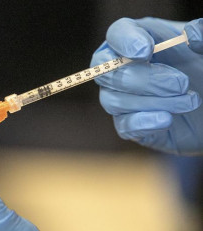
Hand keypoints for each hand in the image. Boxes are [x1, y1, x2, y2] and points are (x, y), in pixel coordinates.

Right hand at [91, 18, 202, 153]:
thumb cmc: (202, 69)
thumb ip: (200, 34)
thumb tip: (191, 35)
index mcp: (139, 39)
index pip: (117, 34)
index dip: (125, 41)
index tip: (145, 51)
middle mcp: (122, 68)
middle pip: (107, 72)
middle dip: (144, 79)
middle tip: (181, 84)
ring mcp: (122, 98)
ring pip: (113, 101)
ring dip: (153, 102)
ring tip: (189, 102)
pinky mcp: (130, 125)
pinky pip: (123, 126)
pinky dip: (144, 122)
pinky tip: (166, 119)